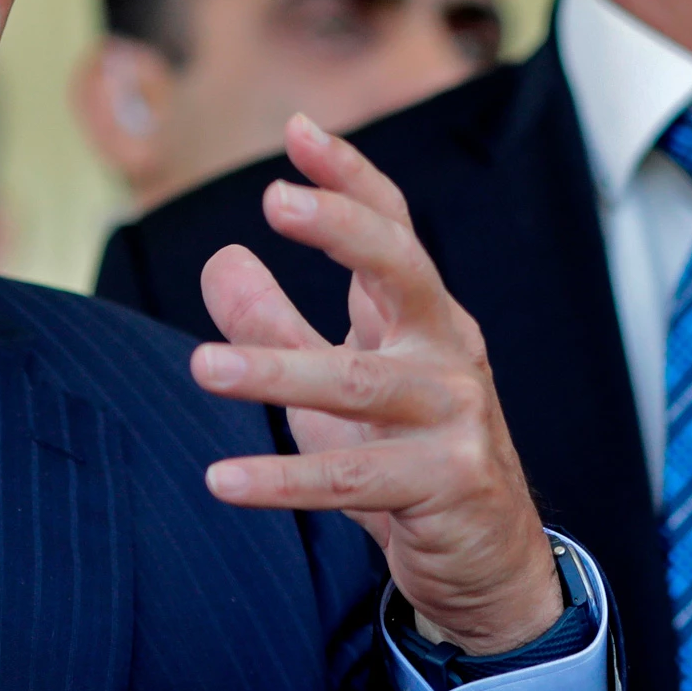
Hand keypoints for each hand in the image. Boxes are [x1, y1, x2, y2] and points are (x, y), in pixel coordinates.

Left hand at [190, 113, 562, 655]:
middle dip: (342, 226)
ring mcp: (454, 415)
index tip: (299, 129)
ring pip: (358, 383)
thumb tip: (218, 258)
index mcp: (422, 317)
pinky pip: (353, 478)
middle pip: (402, 268)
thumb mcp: (334, 387)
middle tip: (274, 199)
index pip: (392, 227)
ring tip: (202, 367)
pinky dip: (283, 480)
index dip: (349, 177)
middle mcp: (446, 352)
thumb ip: (279, 323)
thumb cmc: (407, 457)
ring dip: (275, 371)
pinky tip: (223, 479)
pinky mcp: (447, 482)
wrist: (489, 561)